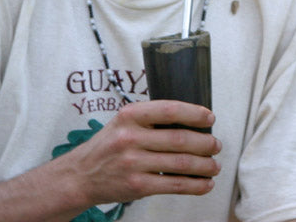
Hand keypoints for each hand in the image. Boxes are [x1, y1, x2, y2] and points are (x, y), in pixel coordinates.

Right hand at [58, 99, 222, 206]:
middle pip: (180, 139)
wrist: (79, 176)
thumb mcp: (123, 122)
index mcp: (130, 116)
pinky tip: (205, 184)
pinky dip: (194, 185)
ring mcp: (133, 163)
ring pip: (180, 163)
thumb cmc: (108, 146)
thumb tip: (192, 120)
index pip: (170, 109)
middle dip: (205, 143)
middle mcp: (130, 138)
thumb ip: (151, 118)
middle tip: (216, 145)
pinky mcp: (136, 186)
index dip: (195, 113)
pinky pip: (173, 185)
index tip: (210, 118)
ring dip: (204, 165)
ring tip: (214, 165)